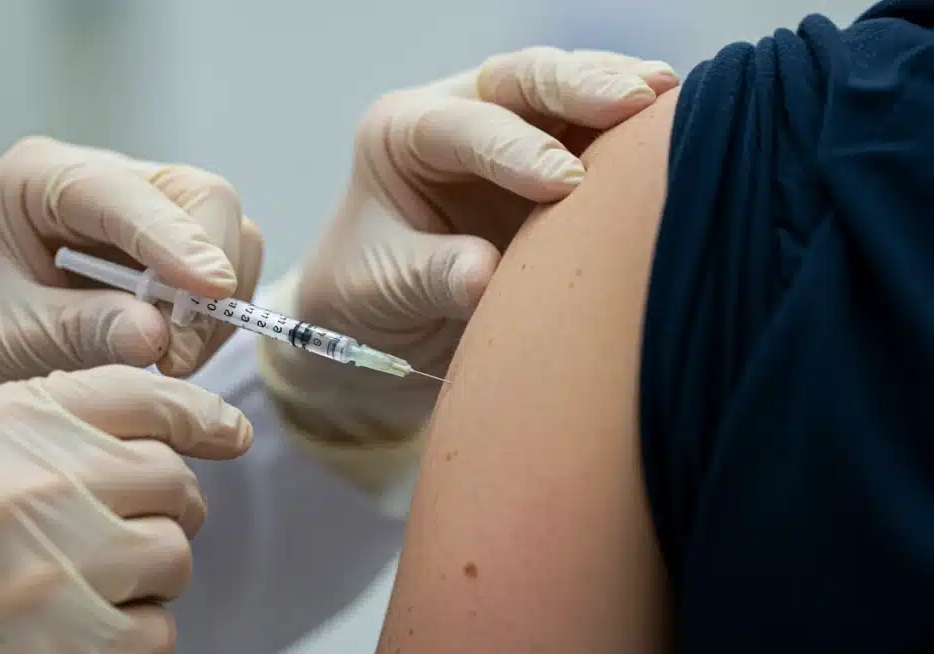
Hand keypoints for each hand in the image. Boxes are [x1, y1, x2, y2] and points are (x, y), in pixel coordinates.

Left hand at [0, 136, 263, 444]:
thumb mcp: (10, 340)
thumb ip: (83, 331)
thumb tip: (159, 336)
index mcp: (40, 178)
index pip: (130, 193)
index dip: (177, 240)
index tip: (211, 292)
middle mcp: (102, 180)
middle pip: (203, 198)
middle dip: (208, 277)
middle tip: (179, 355)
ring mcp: (144, 211)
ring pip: (229, 233)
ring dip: (215, 305)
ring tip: (171, 360)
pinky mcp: (172, 248)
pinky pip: (228, 269)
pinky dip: (216, 317)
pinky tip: (175, 349)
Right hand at [0, 366, 250, 652]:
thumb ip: (59, 415)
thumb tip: (175, 424)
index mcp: (9, 423)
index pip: (144, 397)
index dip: (200, 415)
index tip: (228, 434)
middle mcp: (39, 485)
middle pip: (174, 482)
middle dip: (164, 505)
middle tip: (126, 524)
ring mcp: (57, 569)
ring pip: (175, 556)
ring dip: (149, 570)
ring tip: (93, 577)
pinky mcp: (70, 646)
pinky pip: (158, 630)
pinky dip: (135, 629)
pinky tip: (85, 623)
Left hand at [262, 48, 677, 439]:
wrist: (384, 322)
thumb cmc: (367, 296)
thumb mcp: (381, 290)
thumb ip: (432, 275)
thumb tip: (487, 275)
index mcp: (402, 132)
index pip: (461, 125)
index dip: (512, 148)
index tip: (561, 182)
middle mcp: (458, 114)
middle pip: (520, 80)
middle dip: (579, 85)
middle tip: (638, 99)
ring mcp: (512, 132)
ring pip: (568, 93)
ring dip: (620, 92)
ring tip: (672, 96)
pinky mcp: (556, 158)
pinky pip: (598, 133)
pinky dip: (635, 131)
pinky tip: (679, 128)